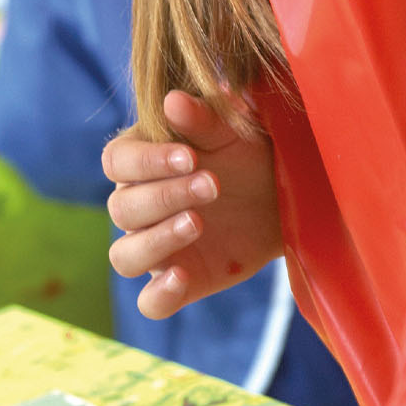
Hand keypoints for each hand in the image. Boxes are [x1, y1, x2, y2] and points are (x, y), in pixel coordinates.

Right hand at [102, 90, 281, 317]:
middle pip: (122, 209)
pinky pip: (150, 302)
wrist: (287, 191)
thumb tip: (172, 103)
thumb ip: (204, 116)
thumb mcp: (234, 126)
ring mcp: (156, 248)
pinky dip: (159, 295)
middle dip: (165, 196)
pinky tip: (183, 278)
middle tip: (213, 185)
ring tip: (197, 223)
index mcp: (140, 161)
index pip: (118, 163)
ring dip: (156, 241)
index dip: (147, 162)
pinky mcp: (181, 281)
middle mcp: (138, 207)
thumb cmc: (250, 148)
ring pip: (124, 257)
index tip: (191, 157)